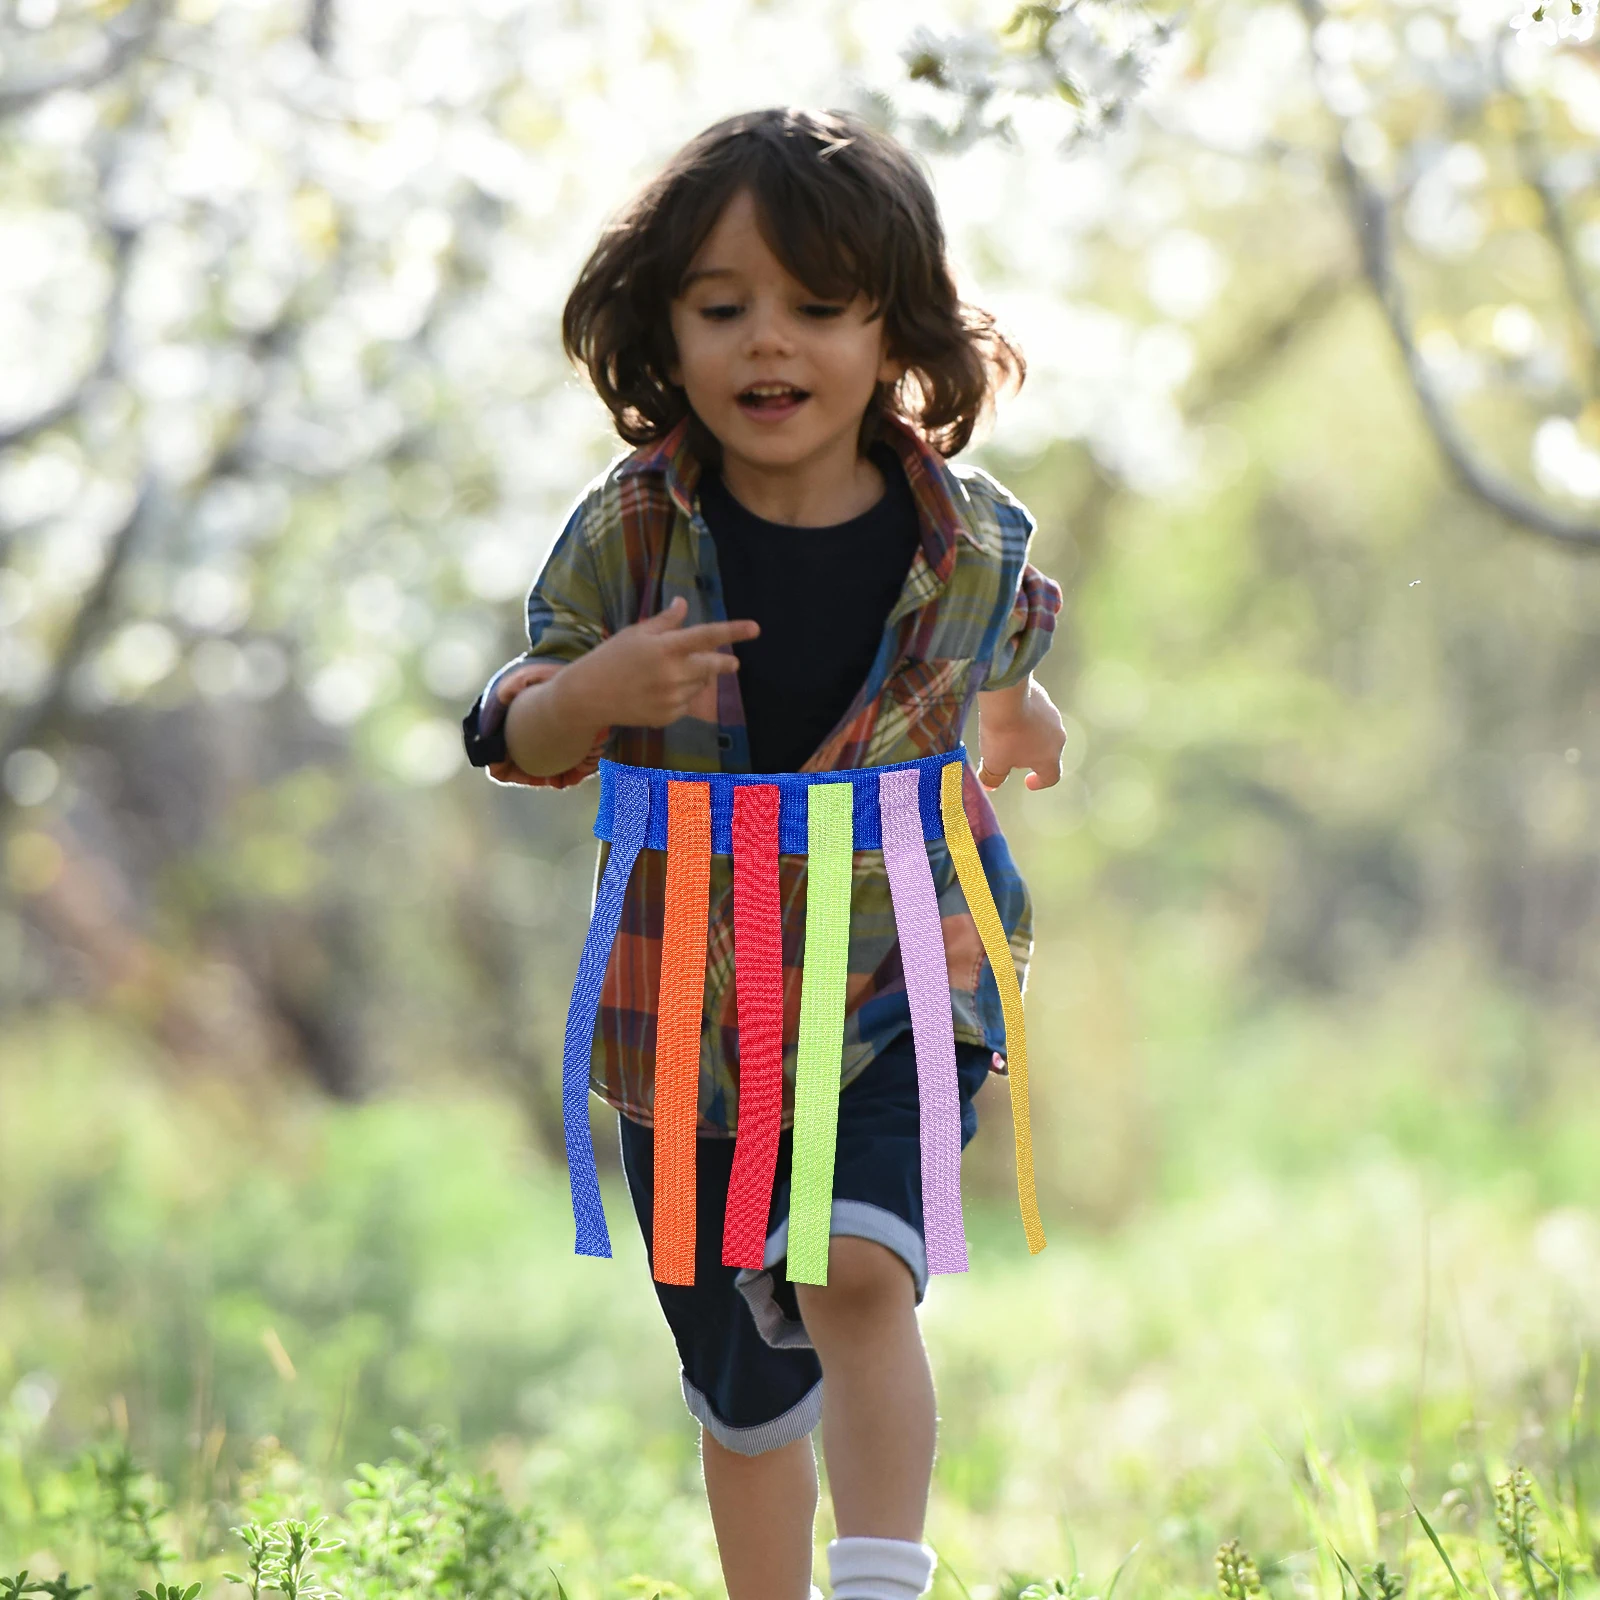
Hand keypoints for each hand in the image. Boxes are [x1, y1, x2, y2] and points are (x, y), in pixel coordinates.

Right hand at [551, 596, 758, 728]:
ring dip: (697, 677)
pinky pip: (687, 703)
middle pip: (713, 667)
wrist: (588, 696)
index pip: (707, 636)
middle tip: (733, 663)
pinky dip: (682, 695)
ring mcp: (671, 698)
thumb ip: (665, 621)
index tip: (755, 628)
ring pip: (700, 685)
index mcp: (665, 648)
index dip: (733, 632)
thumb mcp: (636, 633)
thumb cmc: (611, 658)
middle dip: (726, 664)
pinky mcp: (668, 717)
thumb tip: (683, 603)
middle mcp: (673, 674)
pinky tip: (660, 691)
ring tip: (671, 673)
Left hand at [976, 676, 1065, 791]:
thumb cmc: (1003, 733)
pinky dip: (1025, 717)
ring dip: (1027, 735)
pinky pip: (1036, 713)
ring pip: (1042, 731)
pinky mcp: (1044, 698)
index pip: (1051, 777)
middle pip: (1046, 753)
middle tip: (1010, 755)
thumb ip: (993, 776)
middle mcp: (1058, 737)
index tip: (1028, 782)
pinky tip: (1007, 713)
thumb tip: (990, 785)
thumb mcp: (994, 761)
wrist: (1006, 693)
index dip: (1040, 782)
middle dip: (1029, 757)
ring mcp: (1053, 716)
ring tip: (1007, 731)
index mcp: (1050, 758)